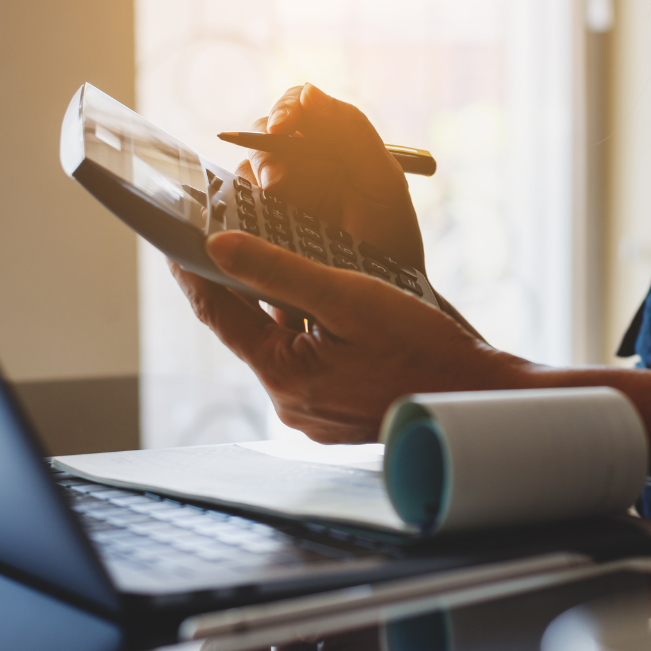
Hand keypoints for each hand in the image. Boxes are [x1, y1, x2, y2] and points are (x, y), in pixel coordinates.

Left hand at [171, 231, 528, 442]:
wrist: (474, 398)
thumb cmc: (422, 349)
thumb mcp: (348, 297)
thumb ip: (280, 271)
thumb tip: (220, 247)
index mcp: (285, 375)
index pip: (218, 315)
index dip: (193, 272)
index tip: (175, 239)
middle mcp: (291, 402)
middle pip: (247, 330)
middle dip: (237, 285)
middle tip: (227, 237)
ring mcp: (314, 413)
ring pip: (279, 345)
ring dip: (275, 306)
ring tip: (278, 261)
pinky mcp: (336, 414)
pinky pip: (307, 363)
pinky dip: (305, 330)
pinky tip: (323, 305)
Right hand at [240, 84, 424, 271]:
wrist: (388, 297)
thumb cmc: (392, 238)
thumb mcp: (382, 183)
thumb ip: (352, 133)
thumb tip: (309, 93)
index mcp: (328, 145)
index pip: (296, 108)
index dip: (284, 109)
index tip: (283, 126)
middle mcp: (297, 166)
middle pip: (260, 138)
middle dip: (264, 151)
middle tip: (277, 178)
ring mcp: (275, 200)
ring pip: (245, 175)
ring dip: (253, 181)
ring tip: (274, 199)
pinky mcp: (259, 233)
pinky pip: (236, 216)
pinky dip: (238, 214)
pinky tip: (253, 223)